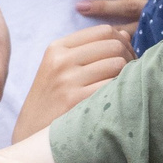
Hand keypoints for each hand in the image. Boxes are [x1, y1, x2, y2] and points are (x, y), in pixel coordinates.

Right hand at [12, 23, 129, 141]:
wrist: (31, 132)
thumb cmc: (52, 99)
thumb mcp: (61, 68)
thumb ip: (91, 49)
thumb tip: (126, 35)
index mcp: (57, 47)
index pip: (104, 31)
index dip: (123, 41)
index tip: (127, 56)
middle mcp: (61, 60)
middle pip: (113, 45)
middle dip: (129, 57)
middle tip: (132, 73)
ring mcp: (67, 80)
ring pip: (117, 64)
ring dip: (128, 74)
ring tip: (125, 86)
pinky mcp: (75, 101)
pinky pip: (113, 85)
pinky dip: (121, 90)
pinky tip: (118, 98)